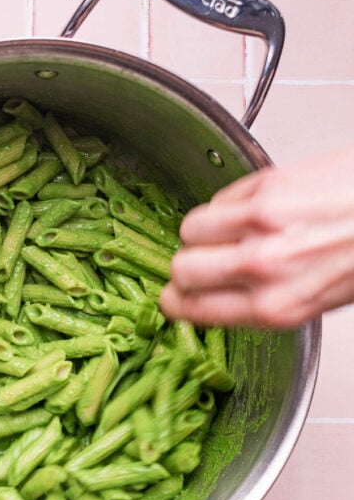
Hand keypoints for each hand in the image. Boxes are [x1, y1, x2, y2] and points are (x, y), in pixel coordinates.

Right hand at [159, 147, 353, 328]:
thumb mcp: (322, 298)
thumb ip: (270, 300)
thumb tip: (227, 296)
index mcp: (277, 308)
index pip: (193, 311)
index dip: (179, 302)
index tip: (176, 297)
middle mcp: (262, 270)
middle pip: (181, 269)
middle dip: (186, 265)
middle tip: (199, 261)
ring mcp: (259, 225)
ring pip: (190, 229)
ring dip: (204, 230)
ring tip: (228, 229)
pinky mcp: (265, 188)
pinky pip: (220, 198)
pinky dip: (228, 202)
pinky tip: (255, 206)